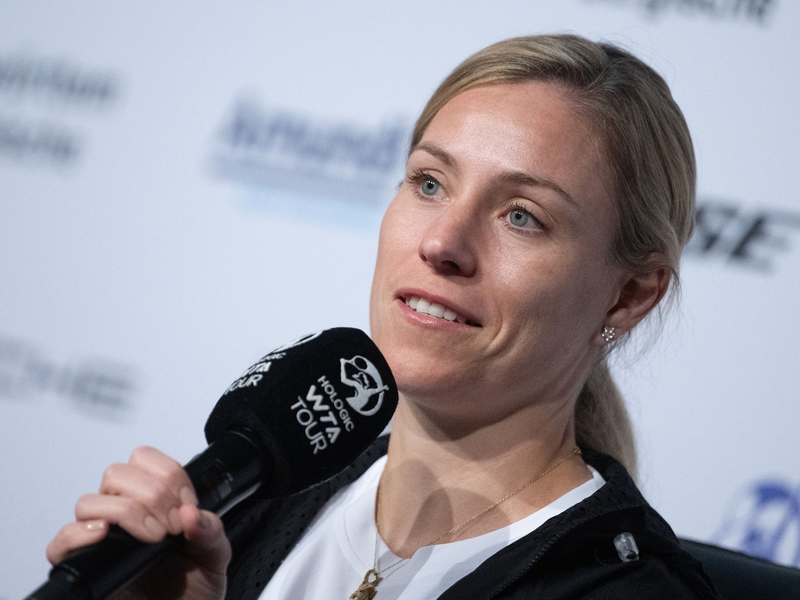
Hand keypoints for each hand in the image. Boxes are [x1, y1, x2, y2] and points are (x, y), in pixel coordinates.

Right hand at [46, 446, 230, 599]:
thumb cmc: (194, 589)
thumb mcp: (215, 555)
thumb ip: (210, 530)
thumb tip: (191, 513)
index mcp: (153, 501)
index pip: (144, 459)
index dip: (169, 476)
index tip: (187, 507)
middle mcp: (123, 514)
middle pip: (117, 474)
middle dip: (152, 494)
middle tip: (172, 526)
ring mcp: (101, 540)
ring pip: (89, 501)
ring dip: (126, 511)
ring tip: (154, 537)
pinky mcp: (85, 567)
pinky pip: (61, 543)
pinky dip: (77, 534)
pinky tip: (105, 535)